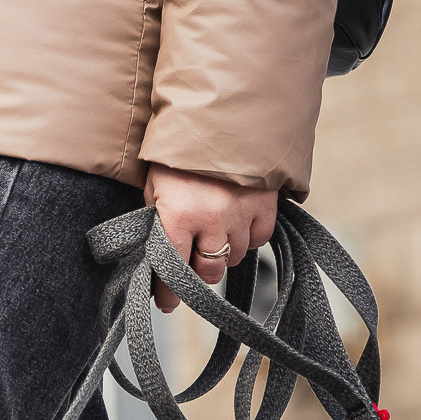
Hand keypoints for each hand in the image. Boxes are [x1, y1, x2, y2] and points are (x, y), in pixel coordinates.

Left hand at [144, 163, 276, 312]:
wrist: (218, 117)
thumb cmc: (177, 155)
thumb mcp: (155, 187)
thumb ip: (158, 222)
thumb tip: (156, 258)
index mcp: (179, 215)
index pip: (172, 268)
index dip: (167, 291)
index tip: (165, 302)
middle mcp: (212, 219)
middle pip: (208, 271)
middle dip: (197, 273)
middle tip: (190, 265)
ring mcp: (242, 213)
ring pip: (234, 257)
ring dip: (222, 252)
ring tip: (212, 234)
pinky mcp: (266, 205)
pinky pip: (259, 239)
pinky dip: (247, 238)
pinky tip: (236, 225)